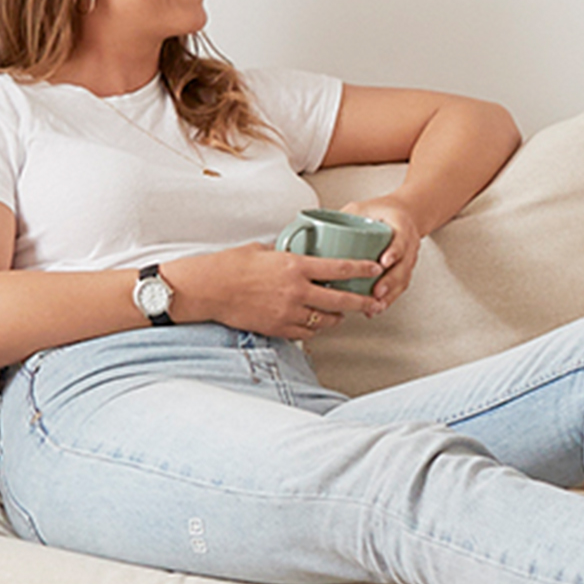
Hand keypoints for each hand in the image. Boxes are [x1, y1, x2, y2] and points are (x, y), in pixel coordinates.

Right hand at [173, 245, 387, 340]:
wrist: (208, 289)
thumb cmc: (230, 265)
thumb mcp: (264, 251)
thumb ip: (286, 255)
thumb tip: (298, 256)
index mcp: (295, 266)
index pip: (340, 269)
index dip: (362, 270)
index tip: (375, 269)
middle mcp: (296, 291)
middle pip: (341, 301)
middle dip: (361, 302)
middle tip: (373, 302)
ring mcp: (288, 313)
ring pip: (325, 320)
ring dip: (337, 317)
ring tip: (341, 314)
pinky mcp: (278, 328)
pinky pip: (306, 333)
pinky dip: (314, 328)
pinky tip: (315, 323)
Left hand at [336, 195, 431, 309]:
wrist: (403, 215)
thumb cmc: (381, 211)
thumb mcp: (362, 208)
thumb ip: (343, 216)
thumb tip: (314, 228)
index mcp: (400, 226)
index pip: (400, 240)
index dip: (394, 252)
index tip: (384, 262)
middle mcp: (408, 244)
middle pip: (403, 267)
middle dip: (390, 281)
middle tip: (377, 292)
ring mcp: (408, 259)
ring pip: (402, 280)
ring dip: (389, 295)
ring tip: (375, 306)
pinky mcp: (404, 270)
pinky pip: (399, 287)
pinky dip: (388, 299)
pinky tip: (376, 308)